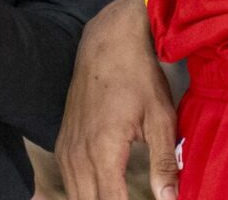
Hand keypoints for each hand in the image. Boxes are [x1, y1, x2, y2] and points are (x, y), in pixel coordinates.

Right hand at [58, 0, 179, 199]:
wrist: (107, 44)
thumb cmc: (137, 77)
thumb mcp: (160, 118)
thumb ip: (164, 163)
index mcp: (103, 150)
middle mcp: (78, 153)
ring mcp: (67, 148)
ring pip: (75, 196)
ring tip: (120, 198)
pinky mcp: (63, 142)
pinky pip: (69, 181)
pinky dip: (83, 193)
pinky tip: (100, 194)